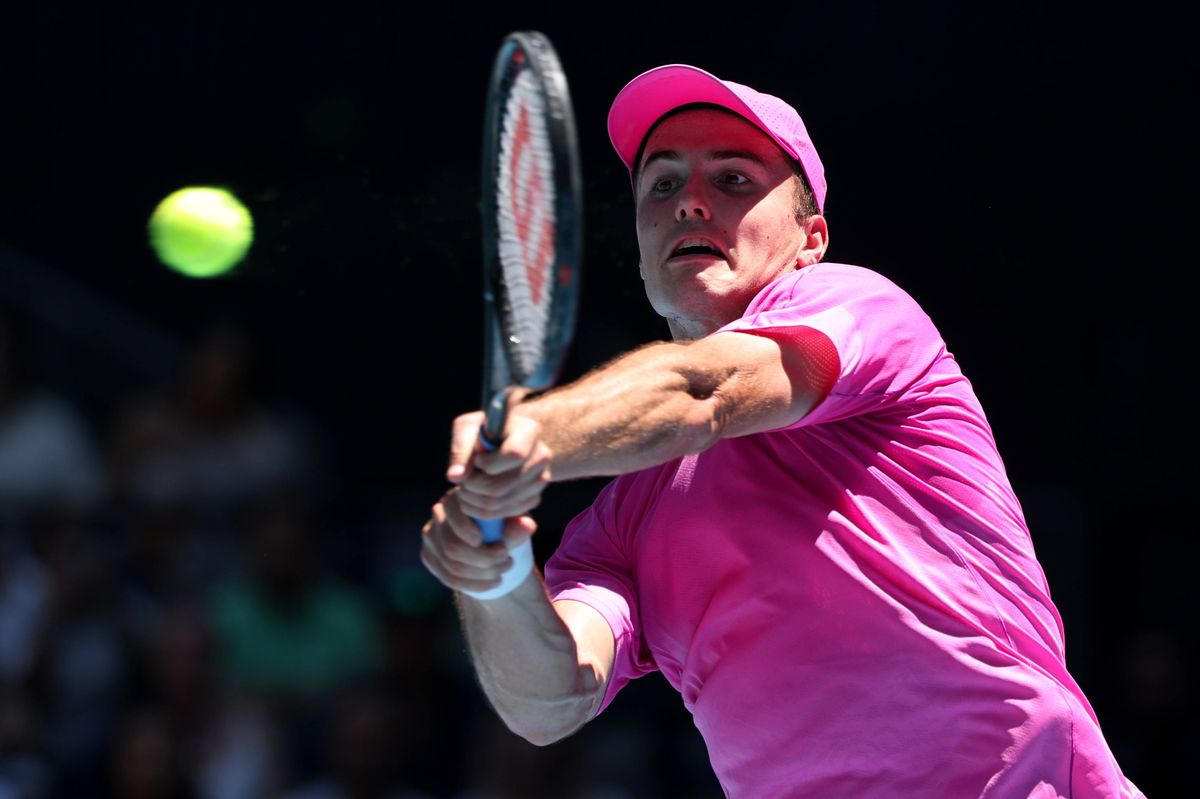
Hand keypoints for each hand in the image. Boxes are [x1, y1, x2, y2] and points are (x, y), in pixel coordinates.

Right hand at [420, 488, 535, 593]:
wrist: (490, 536)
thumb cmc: (504, 521)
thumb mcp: (514, 520)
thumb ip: (518, 524)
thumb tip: (527, 525)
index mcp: (458, 497)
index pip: (456, 518)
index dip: (473, 535)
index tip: (502, 548)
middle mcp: (438, 513)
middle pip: (453, 548)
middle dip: (485, 561)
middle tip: (508, 561)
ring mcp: (430, 536)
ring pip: (451, 566)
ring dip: (482, 575)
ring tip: (504, 571)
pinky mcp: (429, 556)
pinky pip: (448, 578)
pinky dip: (474, 585)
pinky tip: (493, 582)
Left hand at [447, 404, 552, 521]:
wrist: (502, 440)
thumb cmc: (483, 430)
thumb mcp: (468, 428)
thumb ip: (461, 449)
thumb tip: (455, 477)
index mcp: (529, 432)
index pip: (514, 455)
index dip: (489, 463)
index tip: (477, 459)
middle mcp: (541, 456)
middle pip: (501, 486)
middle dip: (473, 486)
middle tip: (463, 480)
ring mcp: (541, 479)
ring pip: (501, 503)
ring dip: (474, 500)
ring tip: (465, 487)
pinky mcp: (534, 497)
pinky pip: (506, 513)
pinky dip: (484, 511)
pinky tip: (476, 497)